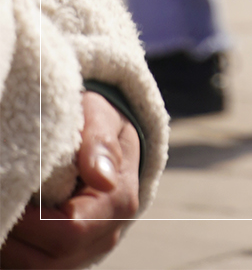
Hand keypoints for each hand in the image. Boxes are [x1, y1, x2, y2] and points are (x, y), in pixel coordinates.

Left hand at [0, 91, 140, 268]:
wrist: (104, 142)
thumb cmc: (98, 125)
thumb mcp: (101, 118)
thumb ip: (101, 143)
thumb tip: (104, 179)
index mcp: (118, 203)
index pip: (69, 231)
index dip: (29, 222)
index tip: (5, 193)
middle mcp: (105, 236)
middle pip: (45, 261)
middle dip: (10, 238)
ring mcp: (85, 252)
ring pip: (34, 269)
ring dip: (8, 248)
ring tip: (1, 210)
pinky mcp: (67, 258)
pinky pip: (32, 265)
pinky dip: (13, 250)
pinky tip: (7, 224)